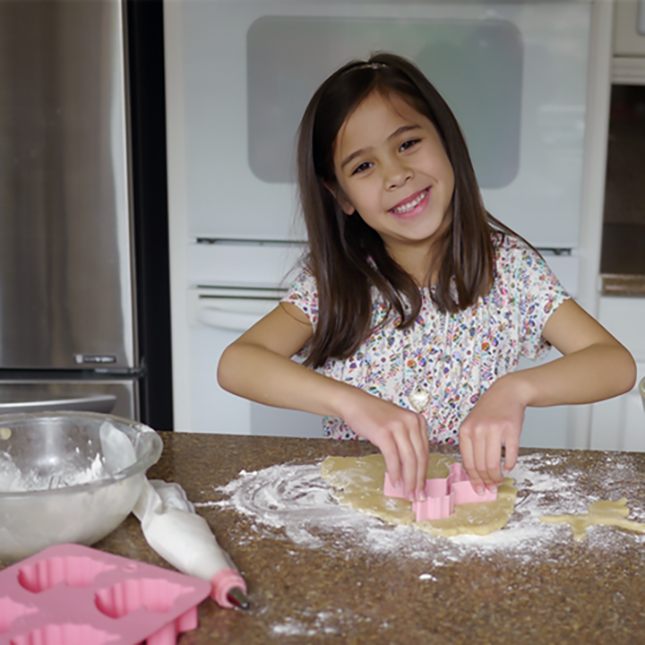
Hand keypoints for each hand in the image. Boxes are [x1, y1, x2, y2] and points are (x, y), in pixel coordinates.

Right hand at [341, 393, 428, 500]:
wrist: (355, 403)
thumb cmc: (374, 416)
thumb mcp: (397, 426)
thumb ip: (406, 443)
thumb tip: (411, 471)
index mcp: (418, 420)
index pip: (425, 452)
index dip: (424, 472)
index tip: (422, 486)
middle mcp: (411, 422)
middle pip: (420, 457)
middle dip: (419, 480)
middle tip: (417, 494)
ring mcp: (398, 426)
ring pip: (409, 459)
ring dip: (409, 480)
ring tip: (407, 492)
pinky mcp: (384, 432)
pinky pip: (393, 457)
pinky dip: (395, 472)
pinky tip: (395, 481)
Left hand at [458, 374, 525, 492]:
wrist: (507, 392)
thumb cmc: (489, 411)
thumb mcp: (472, 425)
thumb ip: (471, 445)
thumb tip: (474, 473)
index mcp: (465, 430)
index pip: (467, 462)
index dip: (474, 479)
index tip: (479, 488)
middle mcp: (477, 430)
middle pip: (481, 466)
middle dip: (487, 481)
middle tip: (492, 487)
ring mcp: (494, 429)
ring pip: (493, 463)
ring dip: (498, 476)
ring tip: (500, 479)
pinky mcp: (510, 428)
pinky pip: (510, 454)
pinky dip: (510, 465)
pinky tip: (508, 468)